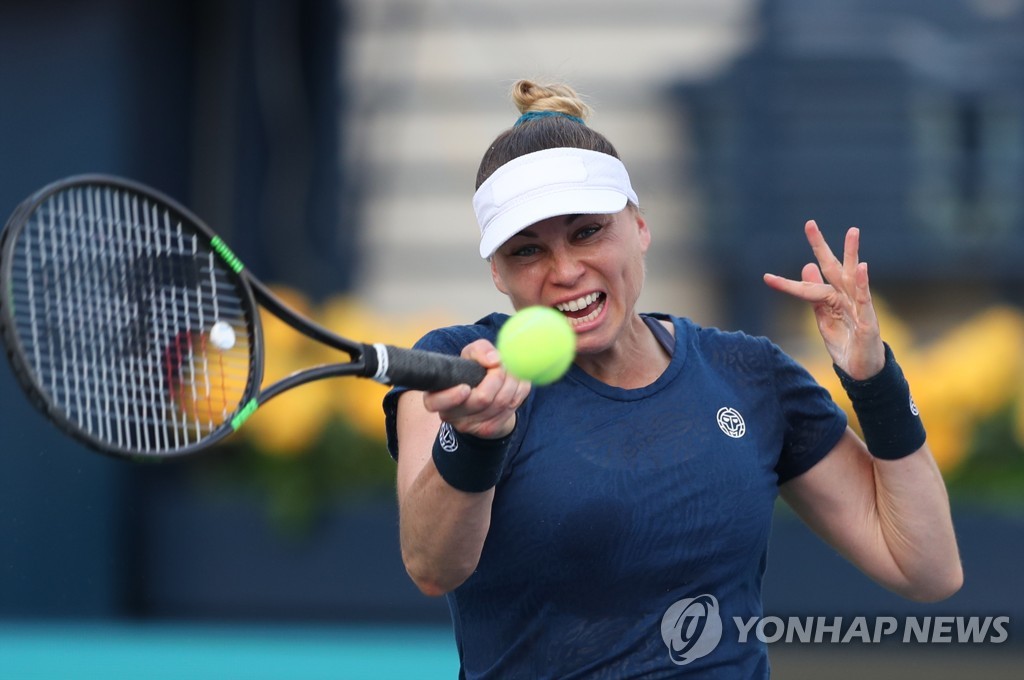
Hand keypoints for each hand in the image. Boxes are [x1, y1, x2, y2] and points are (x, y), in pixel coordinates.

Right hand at [421, 339, 529, 438]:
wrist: (487, 395)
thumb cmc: (473, 371)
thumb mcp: (471, 354)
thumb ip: (480, 350)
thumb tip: (494, 360)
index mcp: (436, 395)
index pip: (434, 402)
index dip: (451, 398)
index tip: (465, 388)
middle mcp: (449, 414)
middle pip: (481, 399)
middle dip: (497, 377)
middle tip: (501, 365)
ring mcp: (470, 425)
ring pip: (500, 403)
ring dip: (512, 382)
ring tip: (510, 371)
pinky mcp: (488, 429)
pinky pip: (512, 408)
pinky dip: (519, 391)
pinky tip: (515, 383)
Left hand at [763, 220, 885, 379]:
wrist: (862, 370)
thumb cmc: (845, 342)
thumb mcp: (824, 318)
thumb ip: (815, 295)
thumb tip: (807, 267)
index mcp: (832, 299)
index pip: (808, 285)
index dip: (787, 283)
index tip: (766, 278)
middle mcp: (845, 297)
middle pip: (831, 268)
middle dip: (820, 247)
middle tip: (809, 224)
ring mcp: (858, 307)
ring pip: (853, 277)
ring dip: (852, 254)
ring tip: (852, 232)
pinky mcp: (868, 321)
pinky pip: (865, 299)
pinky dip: (864, 283)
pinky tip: (862, 267)